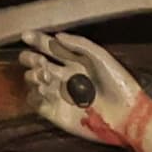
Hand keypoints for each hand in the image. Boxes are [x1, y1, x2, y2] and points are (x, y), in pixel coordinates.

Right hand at [18, 28, 150, 147]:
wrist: (125, 115)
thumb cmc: (118, 85)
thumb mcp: (101, 57)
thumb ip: (78, 44)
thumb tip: (56, 36)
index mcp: (75, 61)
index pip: (50, 47)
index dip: (36, 39)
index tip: (26, 36)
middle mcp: (65, 76)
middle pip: (36, 63)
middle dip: (31, 59)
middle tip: (39, 62)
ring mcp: (59, 94)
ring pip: (33, 81)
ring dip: (33, 76)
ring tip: (45, 76)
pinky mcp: (56, 113)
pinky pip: (36, 102)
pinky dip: (35, 94)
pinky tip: (46, 90)